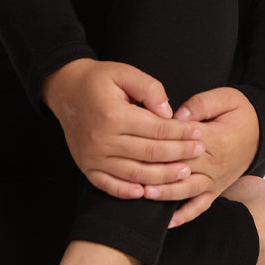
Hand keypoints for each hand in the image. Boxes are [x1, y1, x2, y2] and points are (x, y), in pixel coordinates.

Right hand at [42, 58, 203, 199]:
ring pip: (135, 174)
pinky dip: (128, 192)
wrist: (65, 90)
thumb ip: (149, 88)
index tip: (198, 133)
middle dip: (178, 154)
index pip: (156, 129)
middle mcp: (102, 140)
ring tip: (184, 173)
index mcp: (114, 115)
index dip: (180, 132)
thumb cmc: (98, 79)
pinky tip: (146, 192)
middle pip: (149, 153)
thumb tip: (168, 112)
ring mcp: (93, 157)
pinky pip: (109, 185)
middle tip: (199, 153)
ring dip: (162, 177)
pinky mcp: (86, 167)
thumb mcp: (124, 72)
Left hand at [142, 87, 259, 227]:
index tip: (141, 143)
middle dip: (158, 171)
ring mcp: (217, 180)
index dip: (164, 145)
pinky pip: (200, 207)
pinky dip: (184, 216)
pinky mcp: (216, 190)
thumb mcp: (224, 98)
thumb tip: (177, 115)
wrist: (261, 129)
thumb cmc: (239, 111)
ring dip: (166, 193)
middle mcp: (217, 164)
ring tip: (145, 193)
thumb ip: (200, 104)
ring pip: (188, 191)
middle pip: (183, 169)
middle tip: (133, 170)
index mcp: (217, 140)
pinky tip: (167, 222)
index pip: (186, 144)